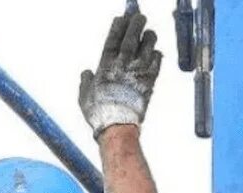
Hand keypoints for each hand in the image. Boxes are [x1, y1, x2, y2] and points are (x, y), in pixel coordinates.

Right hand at [79, 4, 161, 138]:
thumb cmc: (99, 113)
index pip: (113, 39)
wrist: (118, 125)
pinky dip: (156, 54)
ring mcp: (139, 70)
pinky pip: (157, 60)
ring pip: (148, 45)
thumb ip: (86, 82)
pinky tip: (154, 53)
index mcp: (106, 67)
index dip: (118, 27)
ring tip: (148, 34)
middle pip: (132, 36)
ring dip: (149, 37)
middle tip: (139, 16)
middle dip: (136, 23)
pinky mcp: (150, 79)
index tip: (121, 18)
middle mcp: (124, 64)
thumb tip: (87, 73)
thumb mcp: (84, 97)